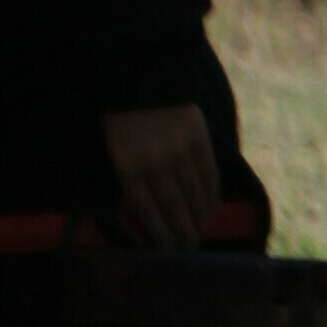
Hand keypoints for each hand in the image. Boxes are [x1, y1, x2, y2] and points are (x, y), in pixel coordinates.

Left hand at [101, 103, 223, 249]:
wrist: (142, 76)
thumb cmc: (123, 118)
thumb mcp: (116, 150)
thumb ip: (131, 179)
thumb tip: (149, 213)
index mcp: (129, 167)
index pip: (148, 211)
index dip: (160, 234)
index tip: (167, 251)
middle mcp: (156, 164)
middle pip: (173, 207)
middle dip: (182, 232)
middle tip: (188, 249)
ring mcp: (180, 152)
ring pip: (193, 194)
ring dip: (198, 218)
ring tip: (200, 233)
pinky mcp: (199, 140)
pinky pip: (208, 175)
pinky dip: (210, 195)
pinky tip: (210, 208)